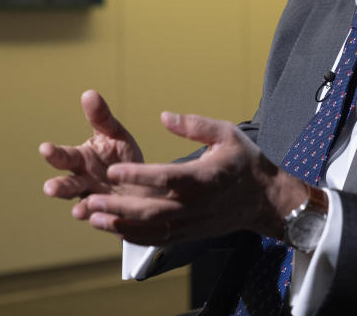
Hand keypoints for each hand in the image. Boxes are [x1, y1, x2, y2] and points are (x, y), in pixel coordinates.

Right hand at [40, 90, 147, 219]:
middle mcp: (83, 182)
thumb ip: (101, 118)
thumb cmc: (121, 155)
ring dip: (79, 209)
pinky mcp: (112, 216)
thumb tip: (89, 93)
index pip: (65, 156)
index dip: (54, 154)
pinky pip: (106, 220)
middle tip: (50, 189)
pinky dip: (104, 220)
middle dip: (59, 187)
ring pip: (83, 205)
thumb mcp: (114, 134)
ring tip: (78, 212)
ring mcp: (96, 200)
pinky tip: (106, 220)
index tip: (44, 148)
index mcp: (82, 159)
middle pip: (68, 185)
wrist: (144, 182)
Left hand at [80, 111, 308, 245]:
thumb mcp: (226, 134)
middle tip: (90, 199)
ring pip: (150, 229)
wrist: (266, 201)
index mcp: (202, 178)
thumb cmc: (245, 163)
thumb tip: (164, 116)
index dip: (138, 175)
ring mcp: (190, 224)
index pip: (166, 178)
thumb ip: (194, 125)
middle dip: (118, 205)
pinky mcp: (188, 235)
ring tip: (92, 216)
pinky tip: (113, 227)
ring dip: (120, 224)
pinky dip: (133, 236)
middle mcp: (194, 205)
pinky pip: (156, 239)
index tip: (113, 169)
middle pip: (151, 209)